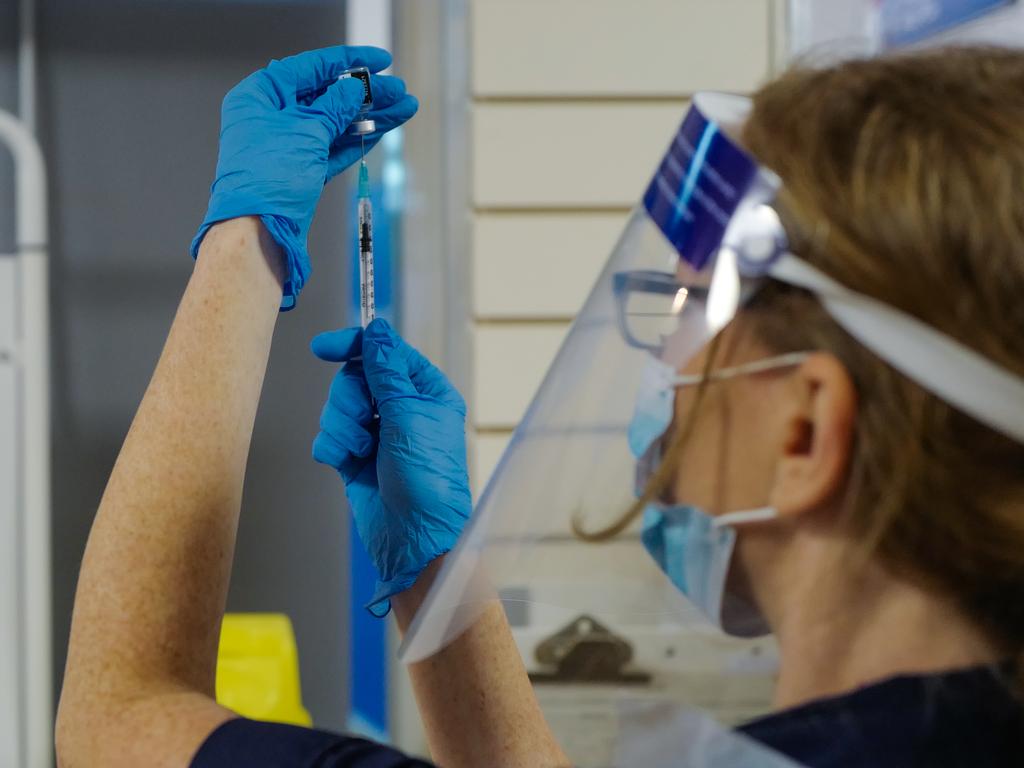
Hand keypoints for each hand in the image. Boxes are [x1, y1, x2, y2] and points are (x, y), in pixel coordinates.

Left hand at [191, 46, 417, 308]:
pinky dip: (358, 140)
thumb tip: (354, 88)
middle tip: (400, 91)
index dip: (348, 62)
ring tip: (404, 110)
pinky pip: (335, 148)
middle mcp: (273, 117)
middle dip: (366, 94)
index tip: (381, 61)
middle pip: (327, 96)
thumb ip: (335, 106)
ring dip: (370, 117)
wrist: (258, 233)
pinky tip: (383, 130)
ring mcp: (288, 146)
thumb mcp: (307, 131)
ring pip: (336, 124)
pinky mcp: (302, 171)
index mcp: (262, 96)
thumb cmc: (268, 178)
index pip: (311, 68)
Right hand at [311, 319, 471, 615]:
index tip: (324, 347)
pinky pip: (329, 436)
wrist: (413, 537)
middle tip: (362, 424)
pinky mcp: (356, 458)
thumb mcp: (408, 413)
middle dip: (349, 399)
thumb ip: (386, 369)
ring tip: (360, 451)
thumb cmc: (426, 477)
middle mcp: (401, 410)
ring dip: (341, 427)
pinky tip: (346, 464)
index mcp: (425, 392)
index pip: (384, 354)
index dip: (354, 346)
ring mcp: (377, 434)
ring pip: (337, 407)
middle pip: (354, 378)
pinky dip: (332, 447)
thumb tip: (377, 330)